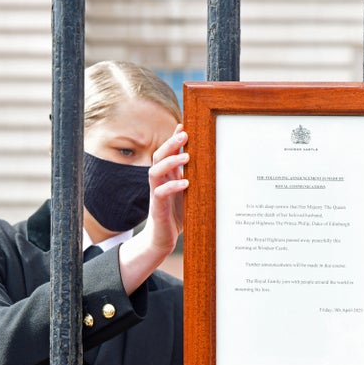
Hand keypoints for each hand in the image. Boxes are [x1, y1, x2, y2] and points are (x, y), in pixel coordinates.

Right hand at [144, 123, 189, 255]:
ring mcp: (156, 194)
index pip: (167, 152)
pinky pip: (159, 193)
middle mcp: (159, 182)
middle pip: (159, 156)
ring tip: (186, 156)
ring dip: (170, 162)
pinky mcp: (157, 208)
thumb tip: (208, 164)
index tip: (183, 125)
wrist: (162, 239)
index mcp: (167, 176)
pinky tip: (185, 183)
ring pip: (155, 171)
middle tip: (184, 134)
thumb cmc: (177, 215)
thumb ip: (192, 178)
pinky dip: (172, 186)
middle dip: (170, 144)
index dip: (173, 138)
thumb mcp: (187, 193)